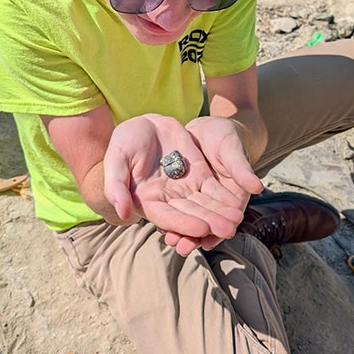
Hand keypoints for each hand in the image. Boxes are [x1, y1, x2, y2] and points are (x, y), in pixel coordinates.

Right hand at [103, 113, 249, 255]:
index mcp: (146, 201)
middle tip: (227, 230)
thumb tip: (123, 213)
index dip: (183, 224)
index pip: (166, 217)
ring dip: (220, 213)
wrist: (144, 124)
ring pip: (205, 204)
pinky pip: (213, 189)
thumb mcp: (116, 159)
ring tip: (236, 220)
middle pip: (190, 214)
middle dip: (209, 223)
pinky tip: (237, 204)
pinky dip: (224, 197)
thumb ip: (116, 186)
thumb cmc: (124, 142)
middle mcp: (168, 199)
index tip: (201, 229)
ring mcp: (184, 187)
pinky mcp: (199, 175)